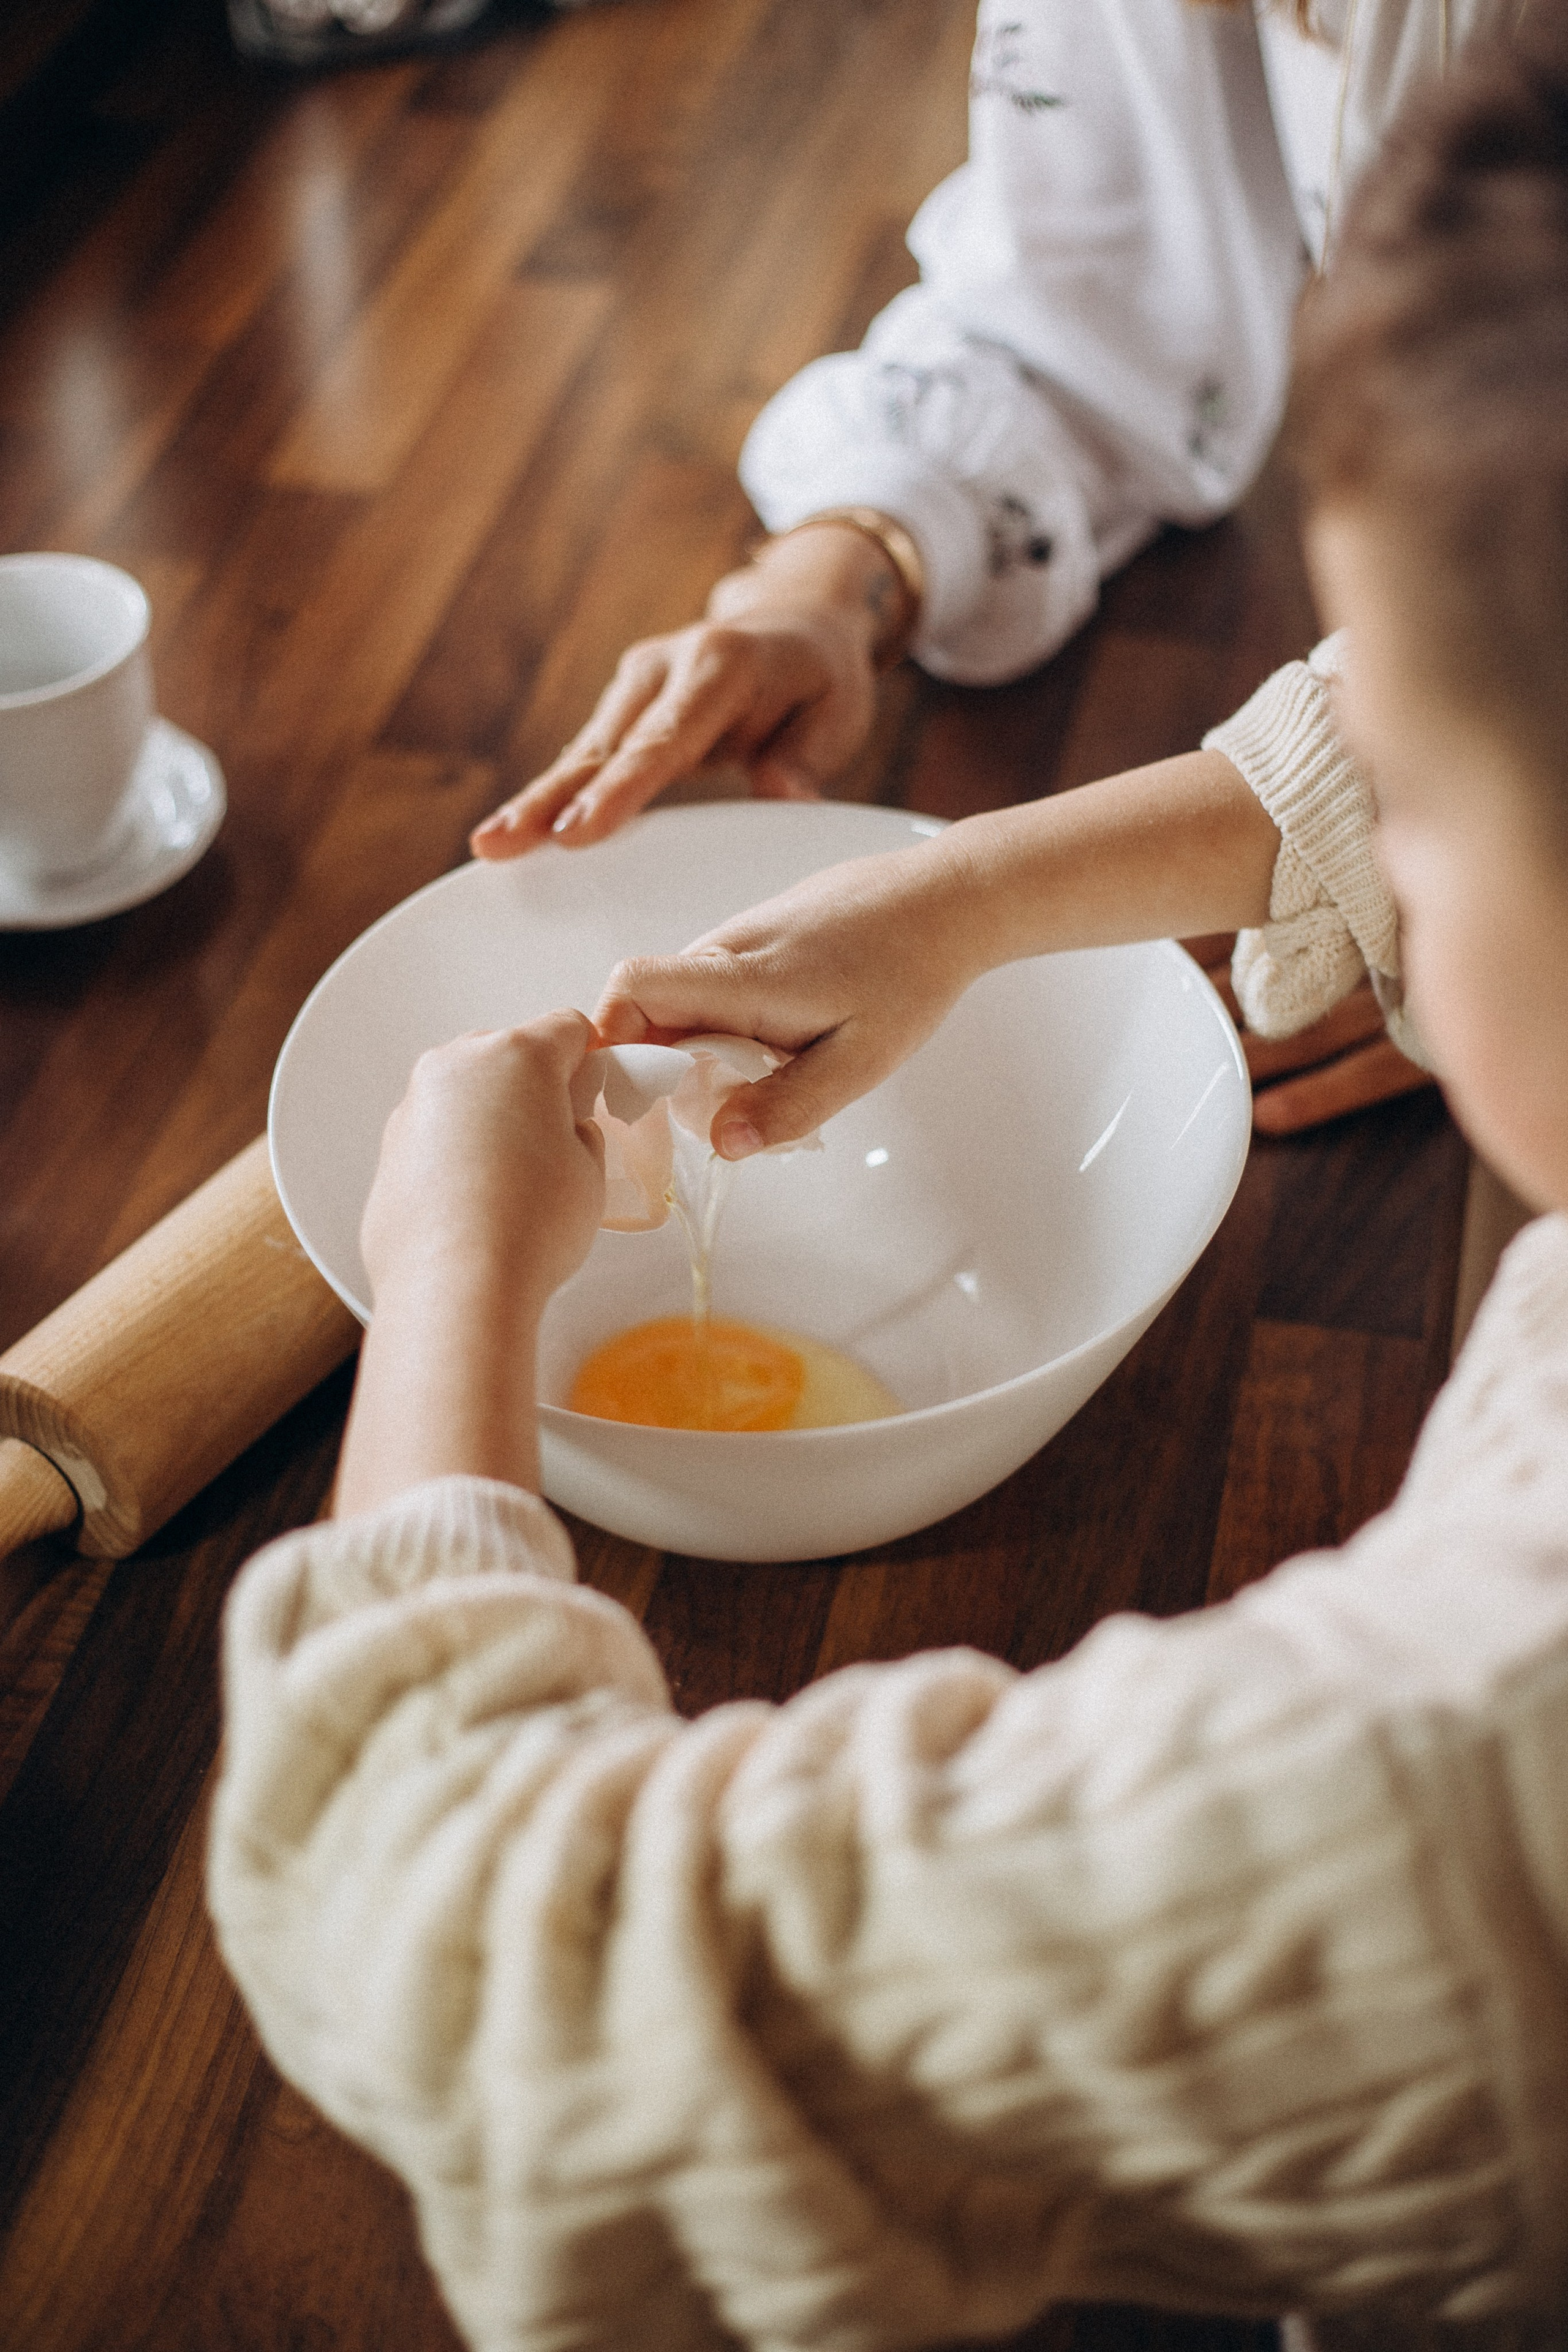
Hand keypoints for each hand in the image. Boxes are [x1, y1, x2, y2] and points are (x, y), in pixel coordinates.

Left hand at [361, 1010, 604, 1313]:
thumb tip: (567, 1131)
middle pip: (509, 1055)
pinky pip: (435, 1133)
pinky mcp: (390, 1147)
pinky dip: (456, 1153)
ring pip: (467, 1094)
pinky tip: (478, 1200)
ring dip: (492, 1121)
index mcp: (516, 1056)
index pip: (567, 1028)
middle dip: (534, 1089)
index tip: (592, 1092)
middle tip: (558, 1141)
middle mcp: (457, 1067)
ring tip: (516, 1182)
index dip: (588, 1062)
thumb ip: (581, 1134)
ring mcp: (416, 1105)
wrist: (454, 1287)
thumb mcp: (590, 1174)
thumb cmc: (525, 1229)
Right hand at [469, 525, 899, 856]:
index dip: (618, 789)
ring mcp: (639, 680)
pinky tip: (516, 832)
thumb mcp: (839, 713)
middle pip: (604, 746)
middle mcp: (667, 665)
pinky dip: (554, 793)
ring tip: (490, 845)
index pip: (663, 740)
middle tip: (500, 842)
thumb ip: (807, 755)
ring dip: (536, 800)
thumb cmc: (823, 678)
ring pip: (584, 752)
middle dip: (550, 799)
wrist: (800, 622)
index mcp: (721, 666)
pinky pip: (588, 755)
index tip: (577, 833)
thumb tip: (781, 794)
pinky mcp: (625, 701)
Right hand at [593, 841, 979, 1156]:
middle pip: (646, 1008)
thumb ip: (790, 1104)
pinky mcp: (751, 941)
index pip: (632, 990)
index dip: (613, 1042)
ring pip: (679, 1003)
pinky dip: (721, 1027)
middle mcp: (724, 949)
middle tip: (713, 1111)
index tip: (635, 1096)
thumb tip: (722, 1144)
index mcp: (741, 976)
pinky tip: (775, 1048)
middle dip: (659, 1067)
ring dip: (695, 1051)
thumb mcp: (862, 1060)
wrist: (943, 899)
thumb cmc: (909, 974)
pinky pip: (709, 990)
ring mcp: (735, 940)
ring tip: (758, 1081)